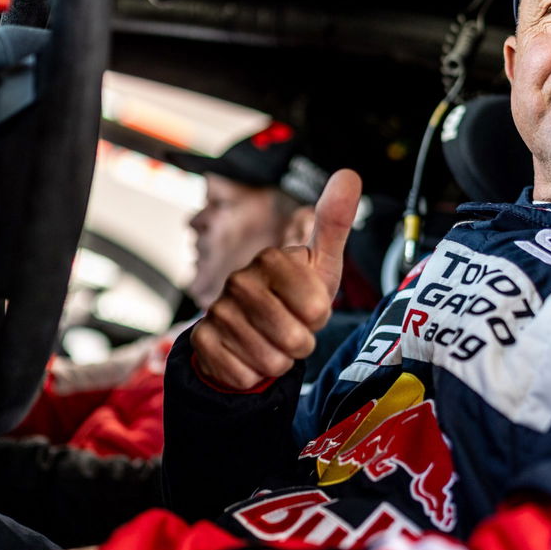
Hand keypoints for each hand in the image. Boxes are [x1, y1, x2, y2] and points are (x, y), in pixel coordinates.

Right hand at [191, 169, 361, 390]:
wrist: (253, 328)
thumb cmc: (295, 294)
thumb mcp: (321, 263)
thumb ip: (334, 222)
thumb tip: (349, 173)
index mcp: (270, 259)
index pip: (317, 310)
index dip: (319, 318)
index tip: (309, 307)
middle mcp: (239, 281)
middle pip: (294, 340)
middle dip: (301, 343)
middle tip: (292, 327)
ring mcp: (216, 311)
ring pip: (270, 363)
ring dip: (279, 361)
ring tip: (271, 341)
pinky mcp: (201, 341)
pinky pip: (243, 376)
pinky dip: (252, 375)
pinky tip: (247, 354)